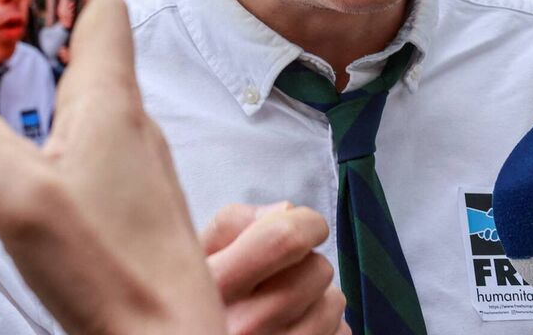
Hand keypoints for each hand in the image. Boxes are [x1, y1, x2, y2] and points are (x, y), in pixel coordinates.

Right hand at [0, 0, 224, 334]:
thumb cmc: (111, 272)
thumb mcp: (16, 194)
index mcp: (110, 100)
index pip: (100, 7)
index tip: (11, 2)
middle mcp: (129, 123)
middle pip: (80, 58)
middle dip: (25, 61)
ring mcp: (132, 164)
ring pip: (77, 111)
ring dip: (30, 115)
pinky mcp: (127, 203)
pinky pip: (82, 158)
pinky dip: (43, 159)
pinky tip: (14, 192)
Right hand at [201, 203, 348, 334]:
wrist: (191, 332)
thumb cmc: (196, 299)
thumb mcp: (195, 257)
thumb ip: (232, 224)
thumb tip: (285, 211)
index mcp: (214, 285)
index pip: (284, 239)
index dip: (306, 223)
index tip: (308, 224)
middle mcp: (243, 325)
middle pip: (316, 269)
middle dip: (308, 262)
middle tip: (285, 273)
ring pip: (334, 301)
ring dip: (318, 295)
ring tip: (288, 303)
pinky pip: (340, 332)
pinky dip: (327, 326)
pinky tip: (295, 327)